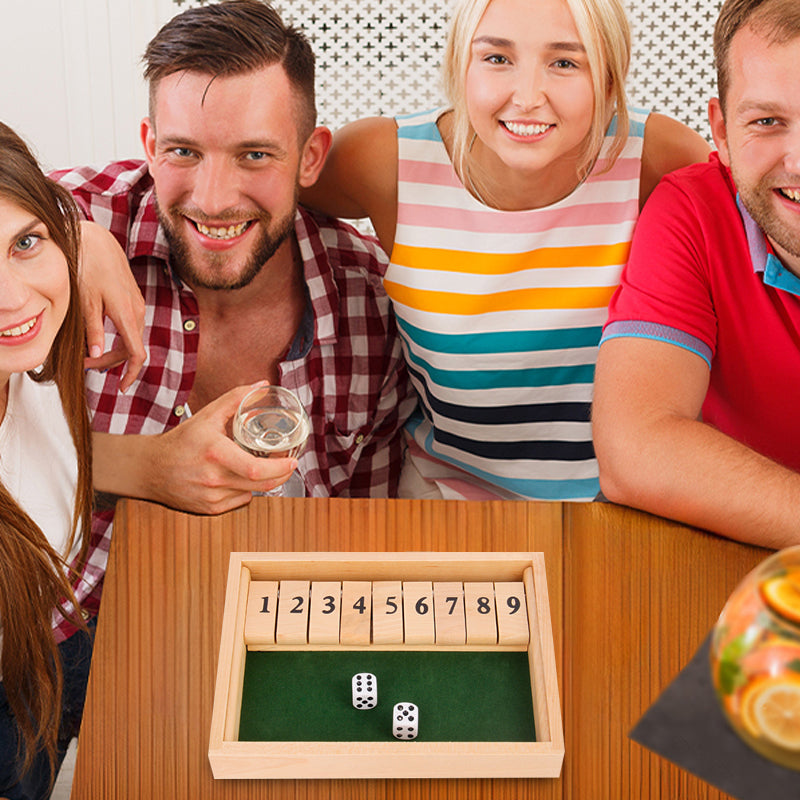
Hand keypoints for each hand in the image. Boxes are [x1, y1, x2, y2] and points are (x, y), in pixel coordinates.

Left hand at [78, 221, 145, 392]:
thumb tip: (95, 355)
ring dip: (115, 351)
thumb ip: (92, 329)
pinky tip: (101, 337)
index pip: (136, 354)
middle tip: (87, 365)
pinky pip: (130, 327)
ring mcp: (138, 306)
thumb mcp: (85, 301)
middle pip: (132, 349)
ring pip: (131, 338)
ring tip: (91, 355)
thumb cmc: (89, 267)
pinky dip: (118, 338)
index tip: (122, 388)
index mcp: (127, 315)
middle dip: (112, 363)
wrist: (100, 242)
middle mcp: (138, 312)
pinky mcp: (134, 301)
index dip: (130, 374)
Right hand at [143, 384, 297, 513]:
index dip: (280, 468)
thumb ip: (236, 398)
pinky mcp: (209, 509)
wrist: (150, 469)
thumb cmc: (181, 441)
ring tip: (263, 467)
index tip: (293, 460)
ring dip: (263, 482)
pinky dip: (246, 490)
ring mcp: (211, 497)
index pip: (257, 469)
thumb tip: (262, 385)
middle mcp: (213, 478)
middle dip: (281, 475)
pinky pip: (240, 501)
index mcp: (215, 453)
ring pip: (252, 493)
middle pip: (261, 485)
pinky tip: (238, 478)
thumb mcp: (207, 415)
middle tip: (288, 465)